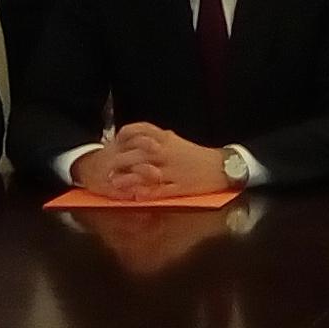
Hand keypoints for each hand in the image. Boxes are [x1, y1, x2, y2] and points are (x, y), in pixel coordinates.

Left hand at [89, 125, 232, 199]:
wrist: (220, 167)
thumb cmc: (197, 155)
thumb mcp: (177, 142)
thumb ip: (160, 138)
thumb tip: (143, 135)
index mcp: (168, 140)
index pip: (144, 131)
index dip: (128, 134)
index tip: (116, 139)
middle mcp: (168, 154)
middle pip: (140, 154)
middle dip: (122, 160)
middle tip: (108, 167)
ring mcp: (173, 171)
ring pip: (147, 174)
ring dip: (129, 179)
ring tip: (116, 183)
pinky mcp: (179, 187)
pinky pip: (160, 191)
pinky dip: (146, 193)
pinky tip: (135, 196)